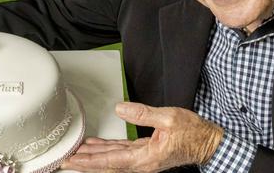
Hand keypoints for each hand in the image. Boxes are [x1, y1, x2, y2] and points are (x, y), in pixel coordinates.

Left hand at [61, 102, 223, 171]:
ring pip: (112, 159)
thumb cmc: (193, 132)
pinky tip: (96, 146)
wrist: (208, 143)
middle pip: (107, 164)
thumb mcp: (170, 117)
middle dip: (85, 162)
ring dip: (93, 156)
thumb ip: (144, 113)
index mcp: (146, 157)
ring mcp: (143, 159)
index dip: (90, 161)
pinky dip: (106, 150)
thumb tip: (121, 109)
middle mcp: (142, 162)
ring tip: (75, 152)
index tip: (73, 160)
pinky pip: (120, 154)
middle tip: (65, 160)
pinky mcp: (145, 153)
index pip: (111, 161)